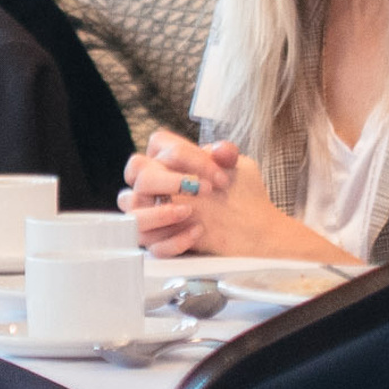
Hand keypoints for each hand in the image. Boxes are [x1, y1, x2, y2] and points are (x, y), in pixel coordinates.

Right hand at [120, 130, 349, 263]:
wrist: (255, 231)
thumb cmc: (239, 195)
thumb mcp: (238, 169)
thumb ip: (226, 154)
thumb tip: (220, 151)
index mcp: (166, 160)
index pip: (159, 144)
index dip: (187, 155)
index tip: (219, 175)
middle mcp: (152, 186)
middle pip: (135, 171)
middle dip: (167, 180)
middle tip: (201, 190)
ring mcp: (150, 215)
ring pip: (133, 214)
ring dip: (159, 213)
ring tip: (189, 212)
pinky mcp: (158, 243)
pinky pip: (153, 245)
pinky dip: (174, 240)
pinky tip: (197, 232)